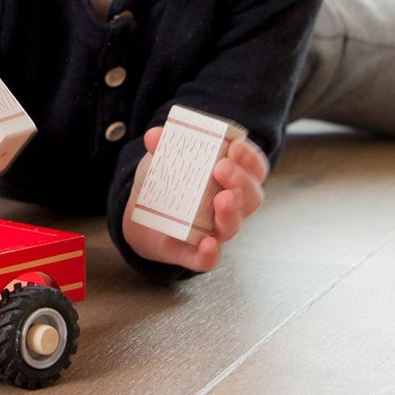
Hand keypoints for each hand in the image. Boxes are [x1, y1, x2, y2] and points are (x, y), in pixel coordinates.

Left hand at [121, 127, 268, 272]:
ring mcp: (213, 232)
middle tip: (222, 168)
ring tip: (223, 199)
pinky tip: (208, 245)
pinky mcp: (192, 253)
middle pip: (250, 199)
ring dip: (231, 213)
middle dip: (242, 182)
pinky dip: (210, 255)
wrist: (140, 216)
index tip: (236, 146)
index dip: (250, 158)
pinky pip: (206, 259)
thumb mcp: (163, 158)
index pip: (254, 170)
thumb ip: (161, 145)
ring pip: (232, 227)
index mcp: (230, 181)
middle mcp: (229, 208)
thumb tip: (154, 135)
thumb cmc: (165, 182)